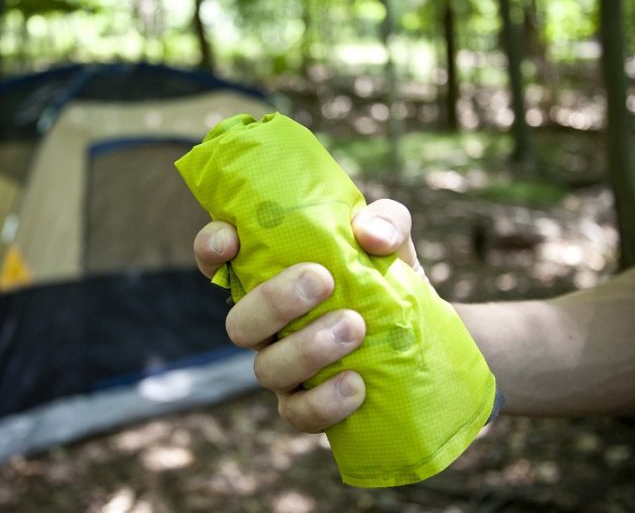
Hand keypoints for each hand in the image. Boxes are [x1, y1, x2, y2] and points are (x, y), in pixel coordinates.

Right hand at [194, 199, 421, 431]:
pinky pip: (298, 413)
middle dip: (273, 302)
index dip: (212, 249)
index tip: (232, 240)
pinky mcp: (307, 405)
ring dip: (306, 348)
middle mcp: (266, 324)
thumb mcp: (391, 239)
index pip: (218, 260)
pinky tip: (356, 383)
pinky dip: (324, 401)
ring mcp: (282, 368)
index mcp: (269, 275)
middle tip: (321, 280)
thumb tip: (371, 236)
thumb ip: (385, 222)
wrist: (421, 337)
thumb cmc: (387, 276)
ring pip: (266, 369)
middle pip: (238, 323)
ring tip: (354, 326)